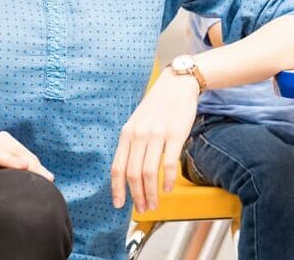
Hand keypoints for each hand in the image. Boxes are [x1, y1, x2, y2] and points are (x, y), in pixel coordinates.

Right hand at [0, 131, 53, 188]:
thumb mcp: (2, 166)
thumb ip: (23, 170)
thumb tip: (50, 179)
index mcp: (1, 142)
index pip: (21, 152)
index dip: (35, 165)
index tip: (49, 179)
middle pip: (9, 149)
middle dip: (25, 159)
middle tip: (38, 170)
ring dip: (7, 158)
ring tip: (22, 166)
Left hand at [111, 67, 199, 212]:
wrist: (176, 85)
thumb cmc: (157, 105)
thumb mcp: (137, 122)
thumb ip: (132, 143)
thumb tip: (128, 171)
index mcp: (127, 133)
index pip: (117, 167)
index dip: (117, 189)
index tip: (119, 204)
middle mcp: (139, 135)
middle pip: (133, 174)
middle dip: (136, 196)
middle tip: (142, 208)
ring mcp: (157, 134)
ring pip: (149, 172)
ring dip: (150, 193)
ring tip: (153, 204)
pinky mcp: (175, 134)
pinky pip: (168, 163)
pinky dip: (167, 180)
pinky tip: (167, 188)